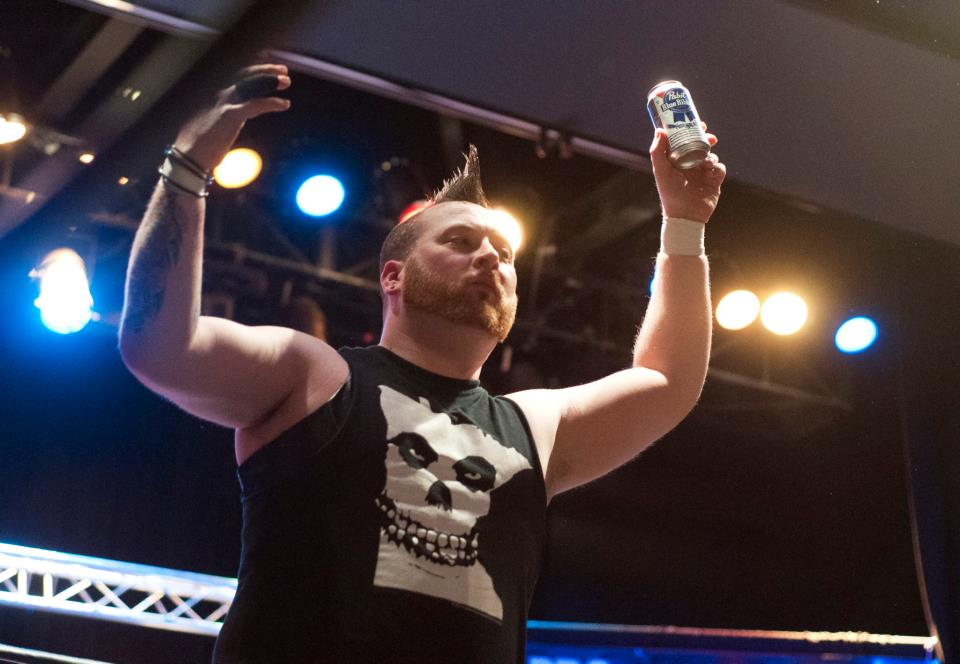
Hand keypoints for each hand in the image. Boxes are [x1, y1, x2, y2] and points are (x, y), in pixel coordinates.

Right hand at [174, 64, 291, 171]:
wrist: (188, 158)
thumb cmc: (200, 144)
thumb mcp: (214, 122)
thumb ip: (227, 112)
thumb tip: (241, 111)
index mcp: (212, 92)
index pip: (234, 73)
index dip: (253, 66)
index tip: (267, 61)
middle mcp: (215, 91)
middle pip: (243, 73)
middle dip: (264, 68)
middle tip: (283, 70)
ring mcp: (221, 101)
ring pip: (250, 83)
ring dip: (270, 80)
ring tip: (287, 81)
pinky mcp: (229, 115)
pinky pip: (255, 104)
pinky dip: (271, 102)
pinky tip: (284, 104)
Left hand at [650, 123, 725, 222]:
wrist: (685, 215)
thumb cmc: (670, 194)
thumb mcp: (661, 171)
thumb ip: (658, 151)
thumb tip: (660, 131)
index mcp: (678, 161)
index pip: (685, 141)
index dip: (691, 130)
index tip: (696, 122)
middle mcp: (691, 165)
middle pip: (702, 145)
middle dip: (706, 138)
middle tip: (708, 135)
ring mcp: (703, 172)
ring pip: (712, 155)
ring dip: (711, 154)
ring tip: (706, 162)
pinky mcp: (714, 181)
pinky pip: (720, 168)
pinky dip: (717, 166)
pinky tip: (711, 170)